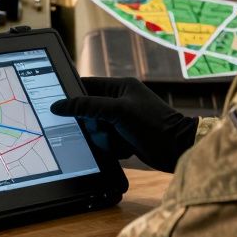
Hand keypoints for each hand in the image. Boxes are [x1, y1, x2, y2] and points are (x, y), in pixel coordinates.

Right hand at [51, 76, 197, 171]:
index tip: (59, 106)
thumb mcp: (117, 111)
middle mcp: (120, 101)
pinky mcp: (125, 137)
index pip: (87, 86)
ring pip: (96, 130)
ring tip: (122, 140)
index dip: (73, 95)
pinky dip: (114, 147)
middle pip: (89, 113)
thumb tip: (59, 105)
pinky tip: (128, 148)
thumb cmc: (153, 124)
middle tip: (108, 128)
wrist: (177, 150)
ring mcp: (122, 120)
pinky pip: (106, 142)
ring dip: (106, 139)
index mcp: (120, 87)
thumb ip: (87, 106)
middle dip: (96, 126)